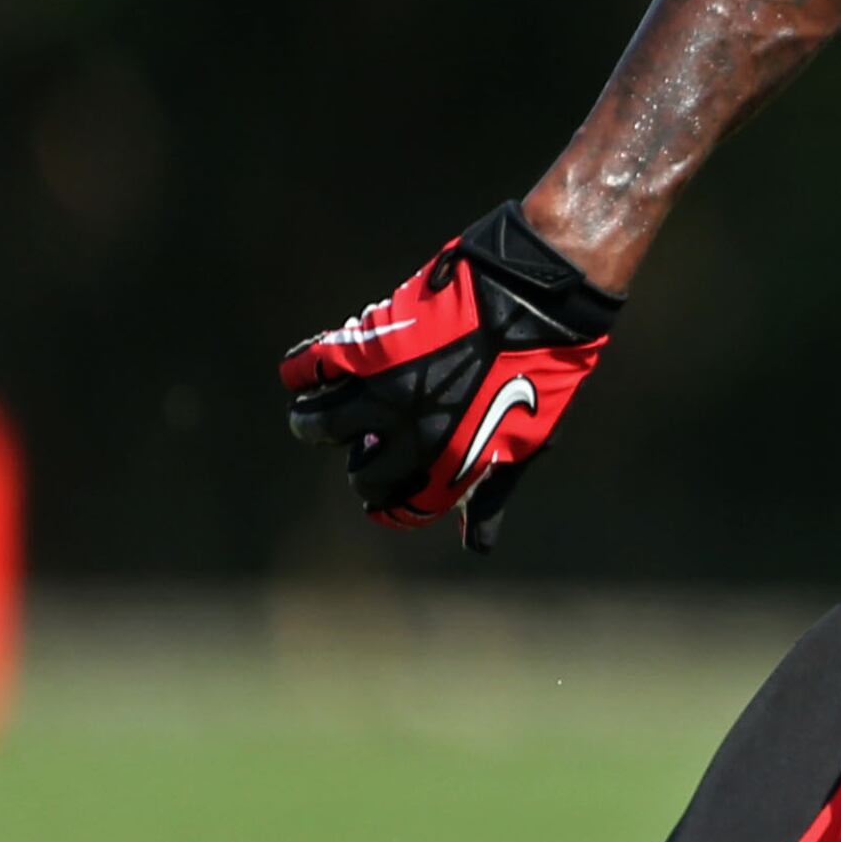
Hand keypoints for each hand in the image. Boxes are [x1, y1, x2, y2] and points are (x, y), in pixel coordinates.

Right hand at [278, 203, 622, 551]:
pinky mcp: (369, 343)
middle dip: (362, 469)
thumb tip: (476, 545)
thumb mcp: (526, 442)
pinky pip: (309, 366)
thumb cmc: (541, 370)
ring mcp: (386, 389)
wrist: (535, 296)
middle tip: (365, 448)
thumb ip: (491, 492)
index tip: (382, 498)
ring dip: (313, 425)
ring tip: (319, 416)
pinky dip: (299, 372)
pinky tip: (305, 375)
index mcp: (454, 464)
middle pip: (361, 474)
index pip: (402, 506)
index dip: (389, 506)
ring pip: (317, 425)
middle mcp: (413, 434)